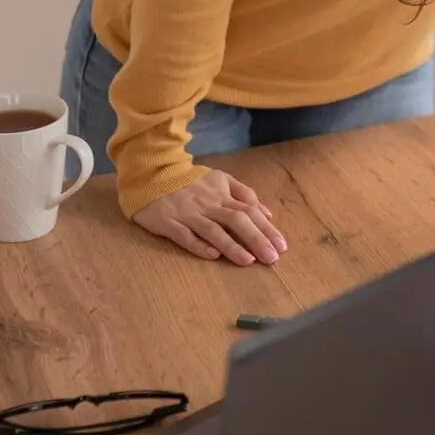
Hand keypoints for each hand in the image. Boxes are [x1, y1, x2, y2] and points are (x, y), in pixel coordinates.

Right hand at [132, 171, 286, 265]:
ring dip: (232, 246)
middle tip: (272, 258)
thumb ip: (243, 194)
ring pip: (213, 230)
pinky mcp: (168, 223)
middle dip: (256, 239)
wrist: (152, 173)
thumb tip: (267, 214)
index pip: (250, 211)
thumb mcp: (220, 180)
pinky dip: (199, 245)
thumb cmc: (190, 181)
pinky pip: (184, 235)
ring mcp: (188, 214)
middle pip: (236, 221)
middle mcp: (208, 204)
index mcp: (222, 194)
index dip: (266, 229)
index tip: (282, 246)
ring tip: (248, 261)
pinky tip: (212, 255)